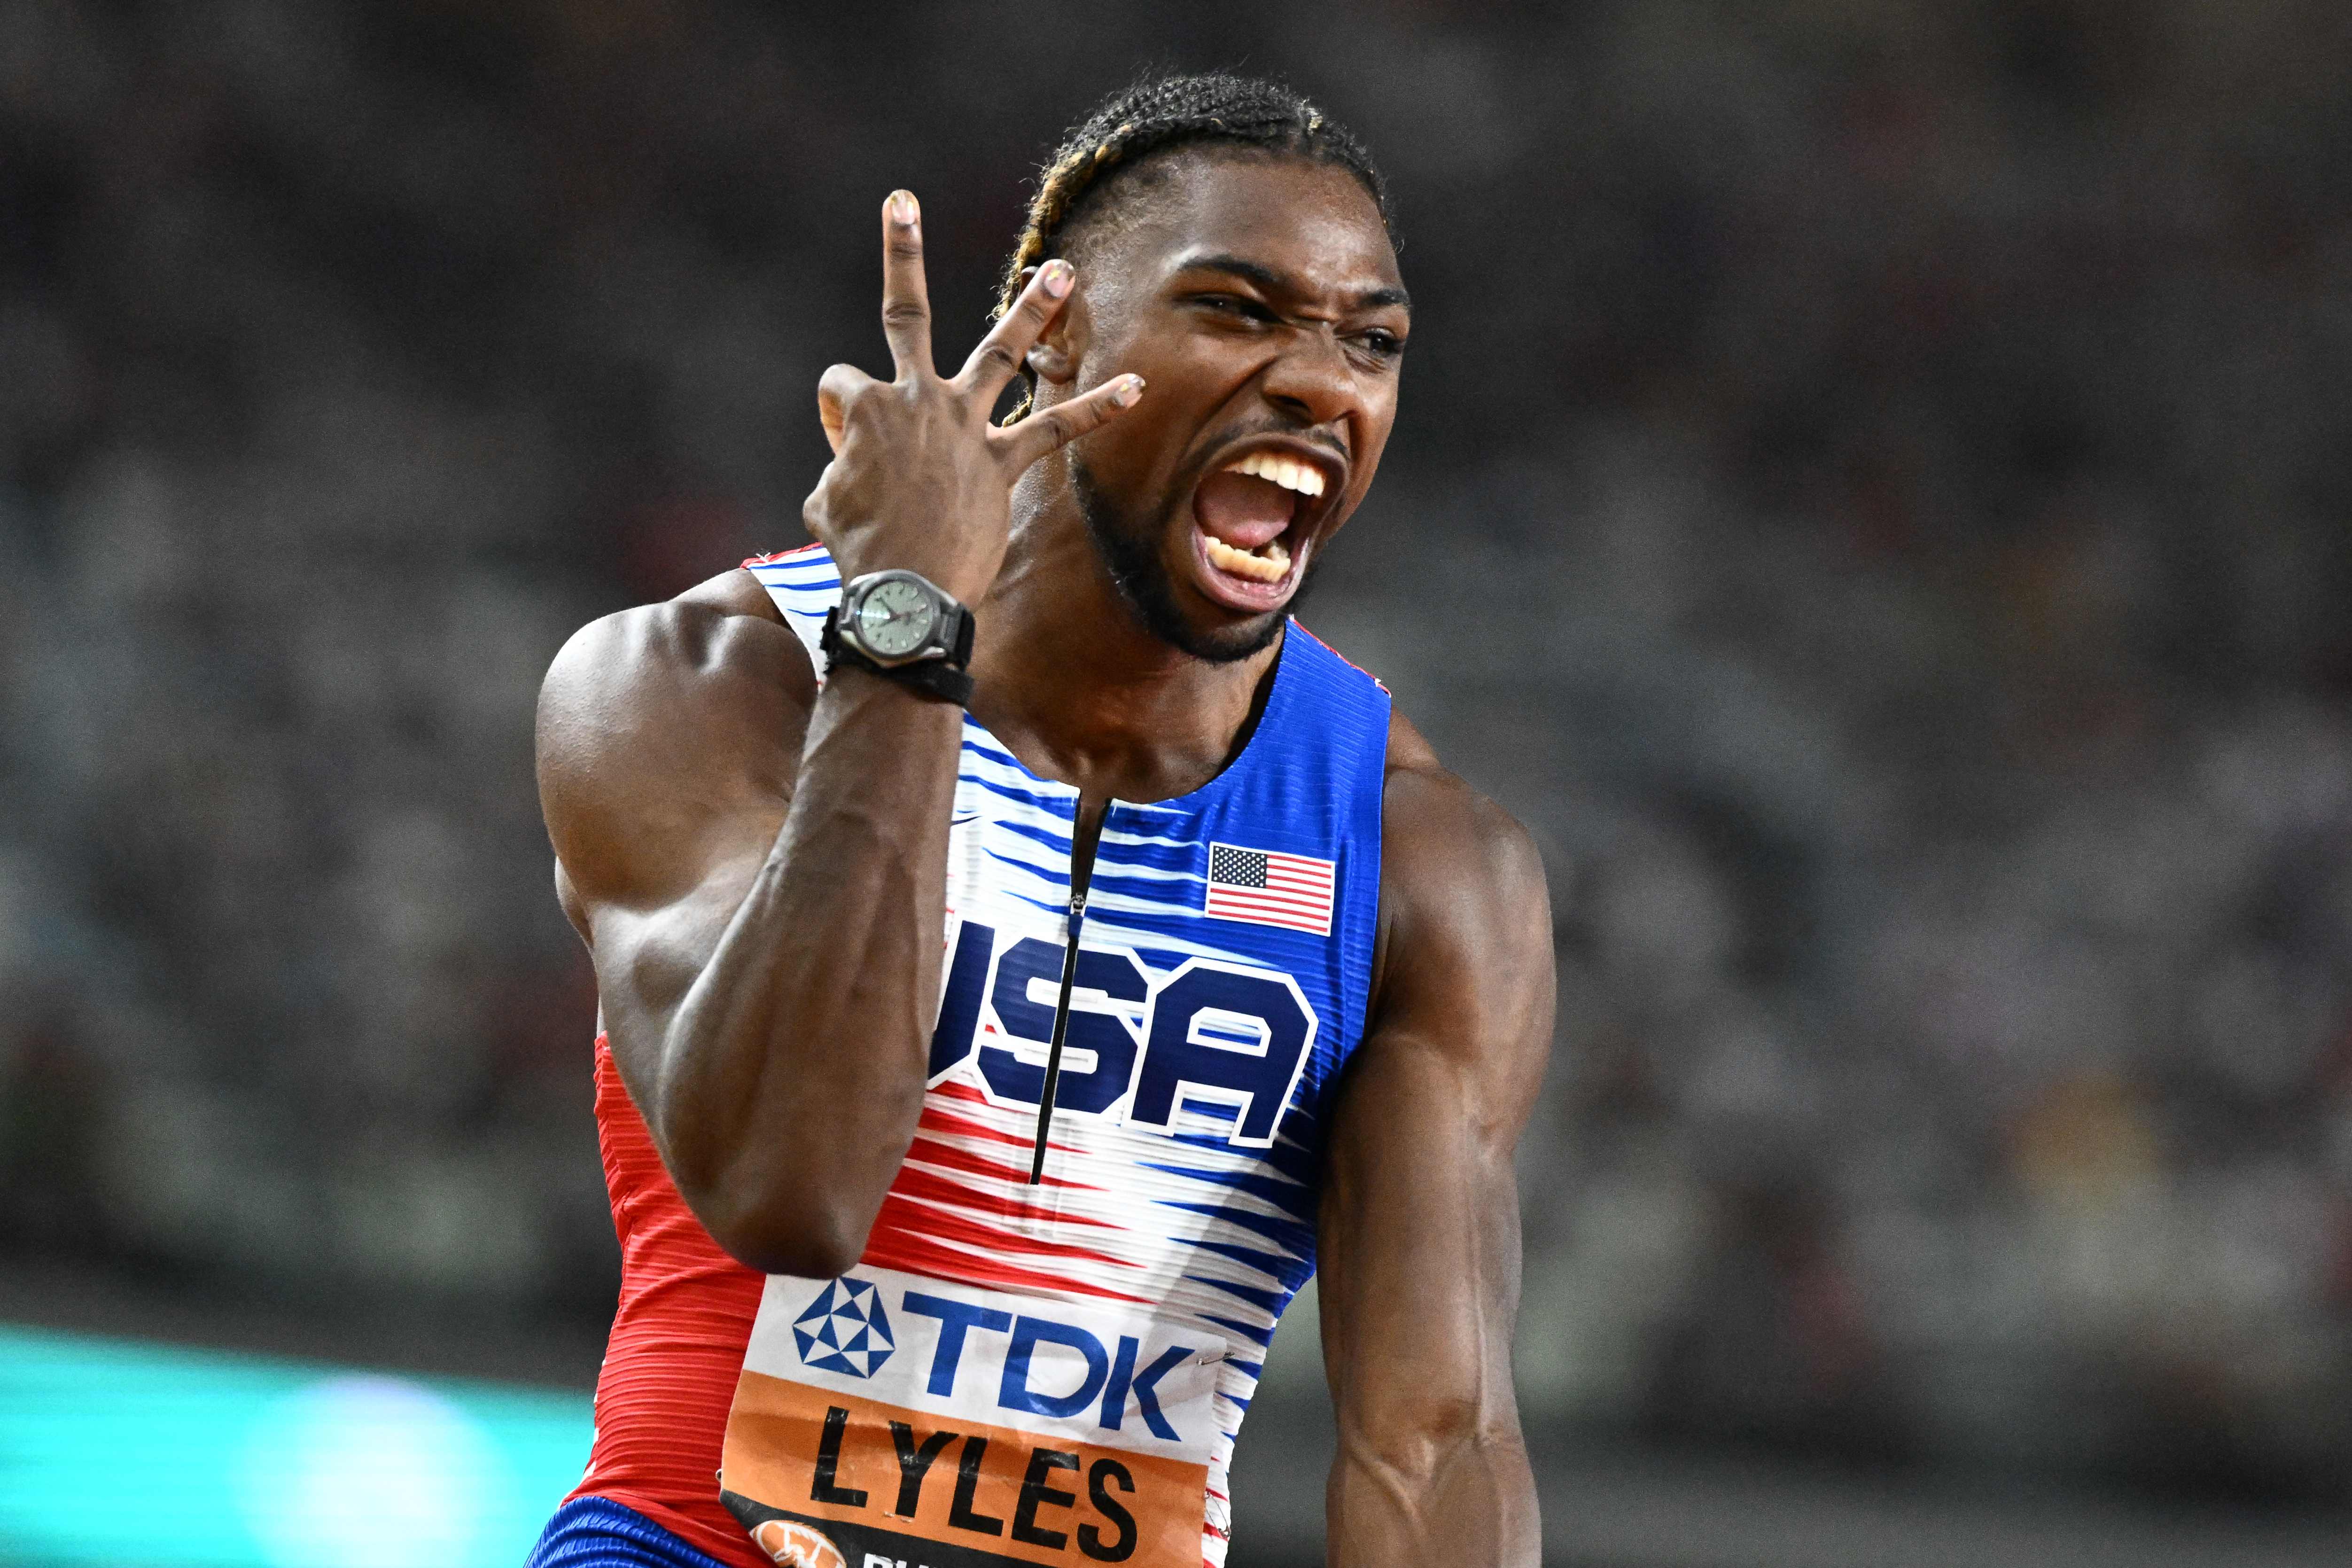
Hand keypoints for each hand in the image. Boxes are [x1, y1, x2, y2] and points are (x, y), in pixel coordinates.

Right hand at [804, 190, 1144, 604]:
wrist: (902, 593)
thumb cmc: (856, 552)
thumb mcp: (822, 504)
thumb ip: (836, 475)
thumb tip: (848, 476)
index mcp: (863, 407)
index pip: (841, 386)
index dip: (835, 417)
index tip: (843, 455)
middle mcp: (915, 399)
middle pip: (906, 314)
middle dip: (901, 252)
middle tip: (902, 202)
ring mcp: (964, 426)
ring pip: (1000, 350)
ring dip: (1032, 307)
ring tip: (1061, 269)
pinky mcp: (1002, 463)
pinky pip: (1057, 427)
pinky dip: (1097, 407)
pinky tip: (1135, 388)